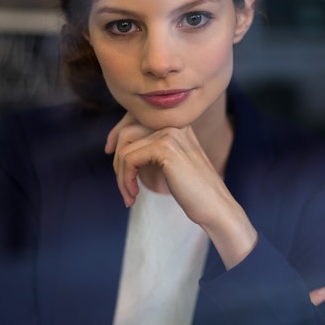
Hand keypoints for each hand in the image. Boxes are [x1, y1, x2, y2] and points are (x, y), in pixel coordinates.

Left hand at [105, 113, 257, 268]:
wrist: (215, 207)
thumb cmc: (194, 191)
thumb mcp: (170, 163)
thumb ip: (151, 148)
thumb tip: (117, 146)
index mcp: (177, 124)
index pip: (136, 117)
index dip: (116, 134)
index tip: (109, 153)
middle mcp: (173, 123)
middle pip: (126, 131)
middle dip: (117, 160)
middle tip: (123, 186)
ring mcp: (170, 133)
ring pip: (125, 148)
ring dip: (120, 175)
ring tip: (129, 195)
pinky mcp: (165, 148)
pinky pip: (128, 159)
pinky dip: (125, 180)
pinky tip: (134, 195)